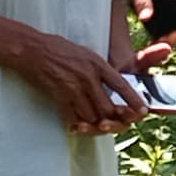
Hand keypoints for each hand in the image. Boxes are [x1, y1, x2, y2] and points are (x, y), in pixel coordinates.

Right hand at [10, 30, 149, 134]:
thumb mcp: (86, 54)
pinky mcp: (59, 96)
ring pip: (92, 117)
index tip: (143, 111)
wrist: (32, 49)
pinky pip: (73, 118)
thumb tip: (113, 86)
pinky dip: (76, 125)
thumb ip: (100, 70)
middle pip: (108, 108)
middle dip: (114, 121)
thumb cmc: (58, 49)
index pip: (122, 85)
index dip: (134, 100)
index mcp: (97, 64)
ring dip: (94, 125)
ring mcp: (73, 87)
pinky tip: (76, 126)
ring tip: (93, 126)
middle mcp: (88, 76)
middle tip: (114, 125)